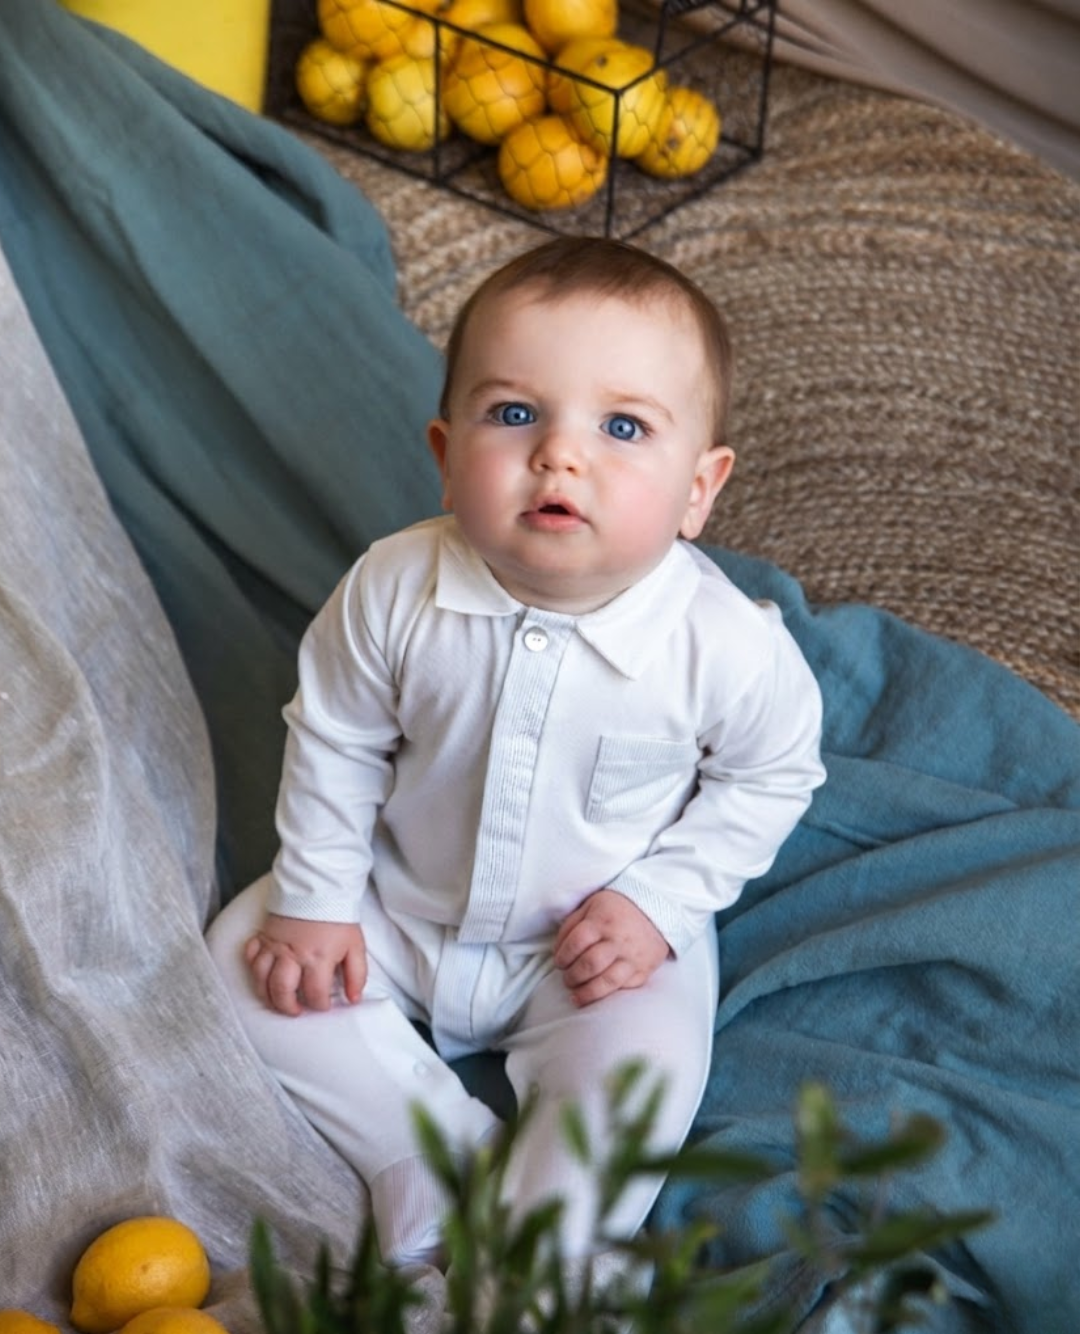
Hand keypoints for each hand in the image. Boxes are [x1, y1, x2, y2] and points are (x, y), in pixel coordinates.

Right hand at [244, 914, 366, 1015]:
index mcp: (318, 958)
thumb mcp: (356, 946)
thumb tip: (354, 999)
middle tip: (296, 1010)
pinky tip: (261, 974)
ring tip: (277, 1001)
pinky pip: (250, 956)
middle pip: (282, 991)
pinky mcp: (263, 936)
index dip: (320, 1006)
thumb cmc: (337, 917)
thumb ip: (357, 974)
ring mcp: (274, 946)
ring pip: (261, 979)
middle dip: (288, 1007)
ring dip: (267, 995)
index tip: (324, 1005)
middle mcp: (293, 955)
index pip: (315, 994)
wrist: (319, 887)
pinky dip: (252, 967)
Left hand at [553, 889, 670, 1006]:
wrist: (654, 910)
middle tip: (567, 979)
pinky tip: (596, 995)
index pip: (576, 943)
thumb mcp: (590, 906)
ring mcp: (633, 957)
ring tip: (576, 996)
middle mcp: (618, 940)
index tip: (559, 963)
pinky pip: (624, 988)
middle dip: (572, 977)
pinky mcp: (644, 970)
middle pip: (590, 965)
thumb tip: (558, 951)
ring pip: (607, 982)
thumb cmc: (615, 909)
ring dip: (587, 993)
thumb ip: (571, 926)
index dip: (562, 957)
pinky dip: (608, 994)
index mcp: (602, 921)